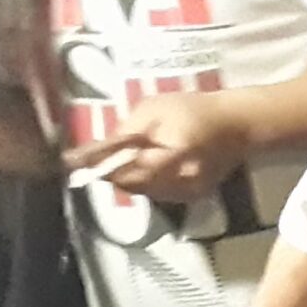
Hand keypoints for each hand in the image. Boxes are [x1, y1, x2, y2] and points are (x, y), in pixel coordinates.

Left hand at [65, 92, 251, 204]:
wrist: (236, 125)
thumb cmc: (193, 109)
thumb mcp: (152, 111)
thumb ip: (123, 134)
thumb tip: (90, 154)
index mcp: (169, 160)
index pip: (122, 172)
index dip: (96, 166)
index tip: (70, 161)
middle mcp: (178, 184)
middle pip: (129, 186)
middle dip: (112, 170)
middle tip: (99, 154)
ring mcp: (186, 194)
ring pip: (142, 191)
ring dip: (129, 176)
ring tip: (129, 155)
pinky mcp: (192, 197)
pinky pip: (157, 193)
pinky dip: (146, 181)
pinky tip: (150, 163)